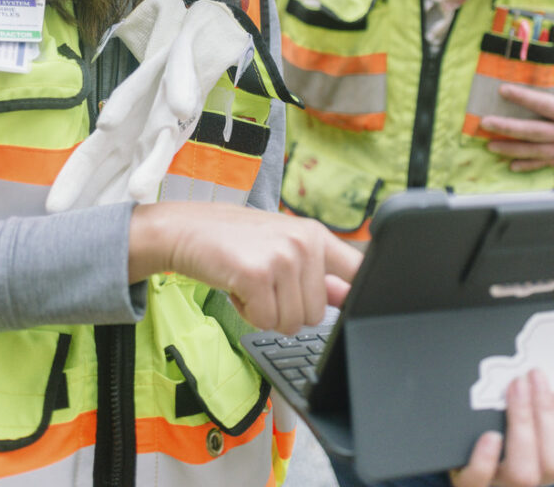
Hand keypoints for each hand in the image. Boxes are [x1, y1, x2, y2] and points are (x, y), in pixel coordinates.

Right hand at [128, 202, 361, 333]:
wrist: (186, 230)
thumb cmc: (235, 240)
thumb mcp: (282, 247)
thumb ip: (317, 274)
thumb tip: (348, 298)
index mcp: (315, 235)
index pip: (358, 271)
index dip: (359, 299)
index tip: (367, 310)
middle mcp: (304, 243)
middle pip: (317, 315)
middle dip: (287, 310)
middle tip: (264, 282)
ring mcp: (282, 257)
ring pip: (291, 323)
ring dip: (265, 313)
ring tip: (250, 282)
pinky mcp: (257, 275)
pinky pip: (265, 322)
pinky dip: (247, 314)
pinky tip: (237, 286)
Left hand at [450, 370, 553, 486]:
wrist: (459, 454)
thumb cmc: (503, 429)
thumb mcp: (532, 421)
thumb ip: (553, 412)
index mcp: (552, 464)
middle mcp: (533, 478)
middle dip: (547, 415)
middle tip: (534, 377)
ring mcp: (502, 484)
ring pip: (524, 473)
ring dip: (522, 425)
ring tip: (514, 389)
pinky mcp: (470, 483)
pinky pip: (478, 481)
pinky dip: (485, 459)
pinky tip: (488, 434)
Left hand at [480, 69, 553, 170]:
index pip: (541, 104)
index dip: (520, 96)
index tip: (501, 89)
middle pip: (529, 131)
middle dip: (505, 126)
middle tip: (484, 122)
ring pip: (532, 151)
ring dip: (509, 148)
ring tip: (489, 145)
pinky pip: (544, 164)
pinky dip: (527, 166)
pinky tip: (511, 166)